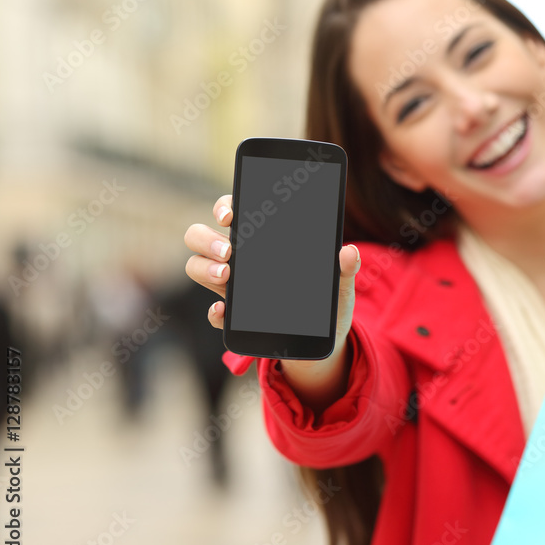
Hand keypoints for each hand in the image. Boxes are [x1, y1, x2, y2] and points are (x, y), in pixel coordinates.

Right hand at [184, 195, 361, 344]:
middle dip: (207, 239)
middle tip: (229, 252)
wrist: (325, 337)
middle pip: (201, 236)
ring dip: (204, 268)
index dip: (224, 206)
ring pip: (196, 267)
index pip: (231, 211)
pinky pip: (216, 313)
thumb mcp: (340, 282)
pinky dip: (217, 312)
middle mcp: (239, 259)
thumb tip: (348, 251)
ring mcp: (233, 287)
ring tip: (226, 275)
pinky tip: (224, 309)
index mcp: (261, 240)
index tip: (230, 216)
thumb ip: (344, 267)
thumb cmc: (329, 300)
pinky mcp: (236, 317)